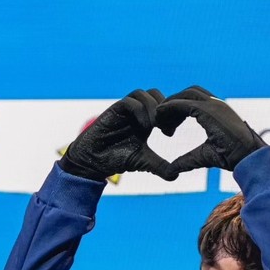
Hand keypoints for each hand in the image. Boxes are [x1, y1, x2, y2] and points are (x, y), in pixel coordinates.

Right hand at [59, 88, 177, 181]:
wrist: (94, 160)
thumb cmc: (117, 159)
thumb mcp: (144, 163)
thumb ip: (160, 166)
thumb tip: (176, 175)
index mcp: (146, 120)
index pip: (162, 105)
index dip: (170, 115)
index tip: (170, 133)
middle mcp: (136, 112)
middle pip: (155, 94)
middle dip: (163, 108)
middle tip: (165, 127)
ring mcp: (124, 110)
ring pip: (143, 94)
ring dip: (152, 108)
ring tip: (155, 126)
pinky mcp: (113, 111)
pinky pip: (129, 102)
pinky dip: (139, 111)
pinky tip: (144, 127)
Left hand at [155, 85, 265, 172]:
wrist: (247, 156)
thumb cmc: (231, 157)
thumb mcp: (203, 156)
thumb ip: (186, 160)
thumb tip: (172, 170)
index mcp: (217, 111)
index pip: (193, 101)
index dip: (178, 110)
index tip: (168, 126)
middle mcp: (216, 104)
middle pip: (188, 93)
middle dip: (172, 103)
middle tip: (160, 122)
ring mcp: (213, 104)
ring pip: (185, 94)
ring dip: (169, 104)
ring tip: (158, 119)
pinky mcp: (208, 110)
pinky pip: (183, 103)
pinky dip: (169, 107)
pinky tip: (159, 116)